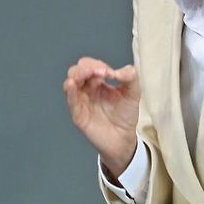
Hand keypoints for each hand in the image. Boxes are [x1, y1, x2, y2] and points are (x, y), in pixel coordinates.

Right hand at [63, 57, 139, 174]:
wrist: (124, 138)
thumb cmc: (125, 115)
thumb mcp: (133, 92)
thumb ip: (130, 77)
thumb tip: (119, 70)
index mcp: (98, 82)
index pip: (90, 66)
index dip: (97, 65)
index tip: (110, 72)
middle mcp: (87, 90)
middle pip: (76, 71)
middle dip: (86, 68)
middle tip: (100, 72)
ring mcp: (81, 102)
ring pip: (70, 83)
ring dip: (77, 75)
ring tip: (88, 74)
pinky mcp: (79, 115)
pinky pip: (71, 101)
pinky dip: (70, 91)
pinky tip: (72, 84)